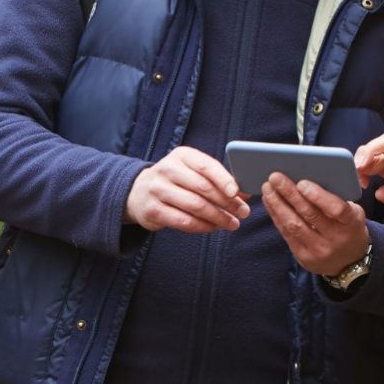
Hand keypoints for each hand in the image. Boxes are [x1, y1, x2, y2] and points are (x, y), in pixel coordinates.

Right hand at [126, 147, 248, 233]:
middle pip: (203, 188)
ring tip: (232, 223)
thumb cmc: (176, 181)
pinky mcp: (153, 210)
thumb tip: (245, 193)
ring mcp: (158, 190)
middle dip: (227, 202)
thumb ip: (217, 180)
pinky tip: (214, 227)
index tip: (237, 193)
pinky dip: (203, 226)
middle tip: (243, 212)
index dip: (224, 180)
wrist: (138, 193)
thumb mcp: (193, 172)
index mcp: (181, 155)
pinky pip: (184, 221)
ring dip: (218, 217)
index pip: (206, 166)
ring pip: (195, 206)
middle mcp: (167, 170)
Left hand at [263, 174, 369, 275]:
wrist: (350, 261)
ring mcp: (319, 250)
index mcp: (352, 223)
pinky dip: (276, 216)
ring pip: (294, 225)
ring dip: (277, 204)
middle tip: (275, 177)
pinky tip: (270, 203)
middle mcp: (336, 239)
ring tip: (267, 188)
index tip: (302, 183)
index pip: (336, 209)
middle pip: (309, 215)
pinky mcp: (304, 258)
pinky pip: (287, 234)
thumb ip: (336, 197)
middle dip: (289, 194)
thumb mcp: (353, 212)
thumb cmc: (348, 227)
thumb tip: (307, 176)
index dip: (318, 196)